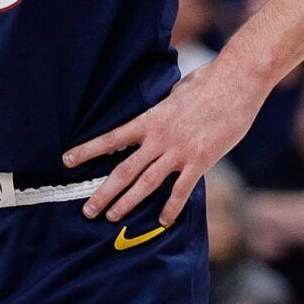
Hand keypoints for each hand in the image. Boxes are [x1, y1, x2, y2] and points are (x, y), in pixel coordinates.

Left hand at [66, 60, 263, 226]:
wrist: (236, 82)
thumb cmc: (209, 82)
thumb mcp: (177, 92)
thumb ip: (165, 106)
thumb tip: (161, 107)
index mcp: (151, 119)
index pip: (112, 137)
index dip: (88, 150)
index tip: (67, 160)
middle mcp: (159, 138)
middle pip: (124, 170)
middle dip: (103, 192)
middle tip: (87, 210)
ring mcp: (179, 151)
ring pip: (146, 183)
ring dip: (127, 202)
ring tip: (112, 217)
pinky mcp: (200, 160)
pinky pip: (181, 190)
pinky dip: (171, 207)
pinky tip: (162, 221)